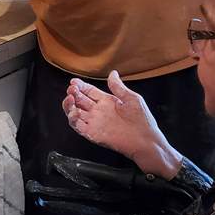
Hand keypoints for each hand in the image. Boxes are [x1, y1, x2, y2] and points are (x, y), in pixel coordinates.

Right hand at [63, 70, 180, 178]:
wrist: (145, 141)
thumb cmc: (142, 121)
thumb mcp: (132, 99)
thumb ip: (118, 87)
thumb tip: (112, 73)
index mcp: (107, 102)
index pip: (89, 92)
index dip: (80, 86)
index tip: (74, 82)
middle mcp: (99, 112)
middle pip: (79, 101)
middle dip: (73, 93)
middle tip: (72, 89)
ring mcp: (94, 123)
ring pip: (75, 113)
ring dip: (69, 105)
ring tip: (70, 98)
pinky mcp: (92, 134)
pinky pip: (77, 126)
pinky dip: (72, 119)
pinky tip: (74, 111)